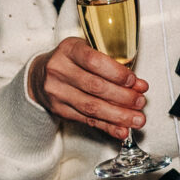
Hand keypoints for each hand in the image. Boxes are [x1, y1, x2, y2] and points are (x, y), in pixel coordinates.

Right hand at [28, 38, 146, 139]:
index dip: (116, 73)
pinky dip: (107, 126)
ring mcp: (57, 92)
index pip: (93, 61)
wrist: (39, 76)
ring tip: (137, 119)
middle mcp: (59, 70)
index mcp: (69, 49)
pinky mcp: (59, 110)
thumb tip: (138, 85)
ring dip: (118, 116)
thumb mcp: (86, 52)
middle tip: (140, 102)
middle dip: (122, 97)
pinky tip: (121, 130)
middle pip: (95, 87)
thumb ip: (110, 66)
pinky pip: (86, 120)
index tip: (133, 81)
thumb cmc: (70, 62)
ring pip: (91, 107)